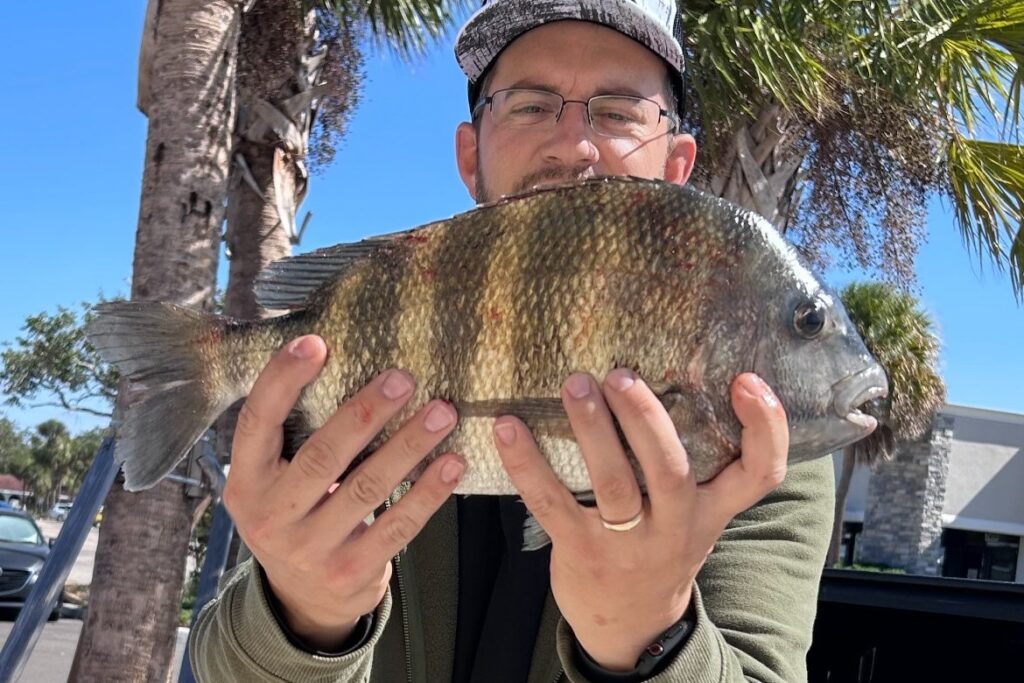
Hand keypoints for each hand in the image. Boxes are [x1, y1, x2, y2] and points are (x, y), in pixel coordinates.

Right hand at [223, 335, 464, 650]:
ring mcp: (310, 549)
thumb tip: (333, 357)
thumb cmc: (296, 513)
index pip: (258, 422)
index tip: (317, 343)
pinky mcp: (351, 571)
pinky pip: (397, 526)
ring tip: (442, 413)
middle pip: (323, 456)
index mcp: (246, 482)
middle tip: (404, 378)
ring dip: (409, 446)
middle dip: (366, 413)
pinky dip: (428, 492)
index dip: (283, 380)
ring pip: (367, 488)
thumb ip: (292, 436)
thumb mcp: (274, 481)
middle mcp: (271, 517)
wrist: (301, 599)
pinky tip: (452, 463)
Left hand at [491, 370, 787, 670]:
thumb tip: (666, 372)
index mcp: (710, 509)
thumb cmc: (660, 545)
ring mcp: (627, 543)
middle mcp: (676, 526)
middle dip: (646, 419)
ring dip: (592, 430)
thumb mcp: (693, 513)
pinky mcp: (580, 550)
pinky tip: (507, 427)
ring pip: (613, 483)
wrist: (630, 624)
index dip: (765, 428)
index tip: (747, 381)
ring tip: (575, 385)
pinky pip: (551, 502)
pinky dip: (527, 463)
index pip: (760, 473)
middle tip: (621, 375)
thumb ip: (692, 463)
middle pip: (671, 470)